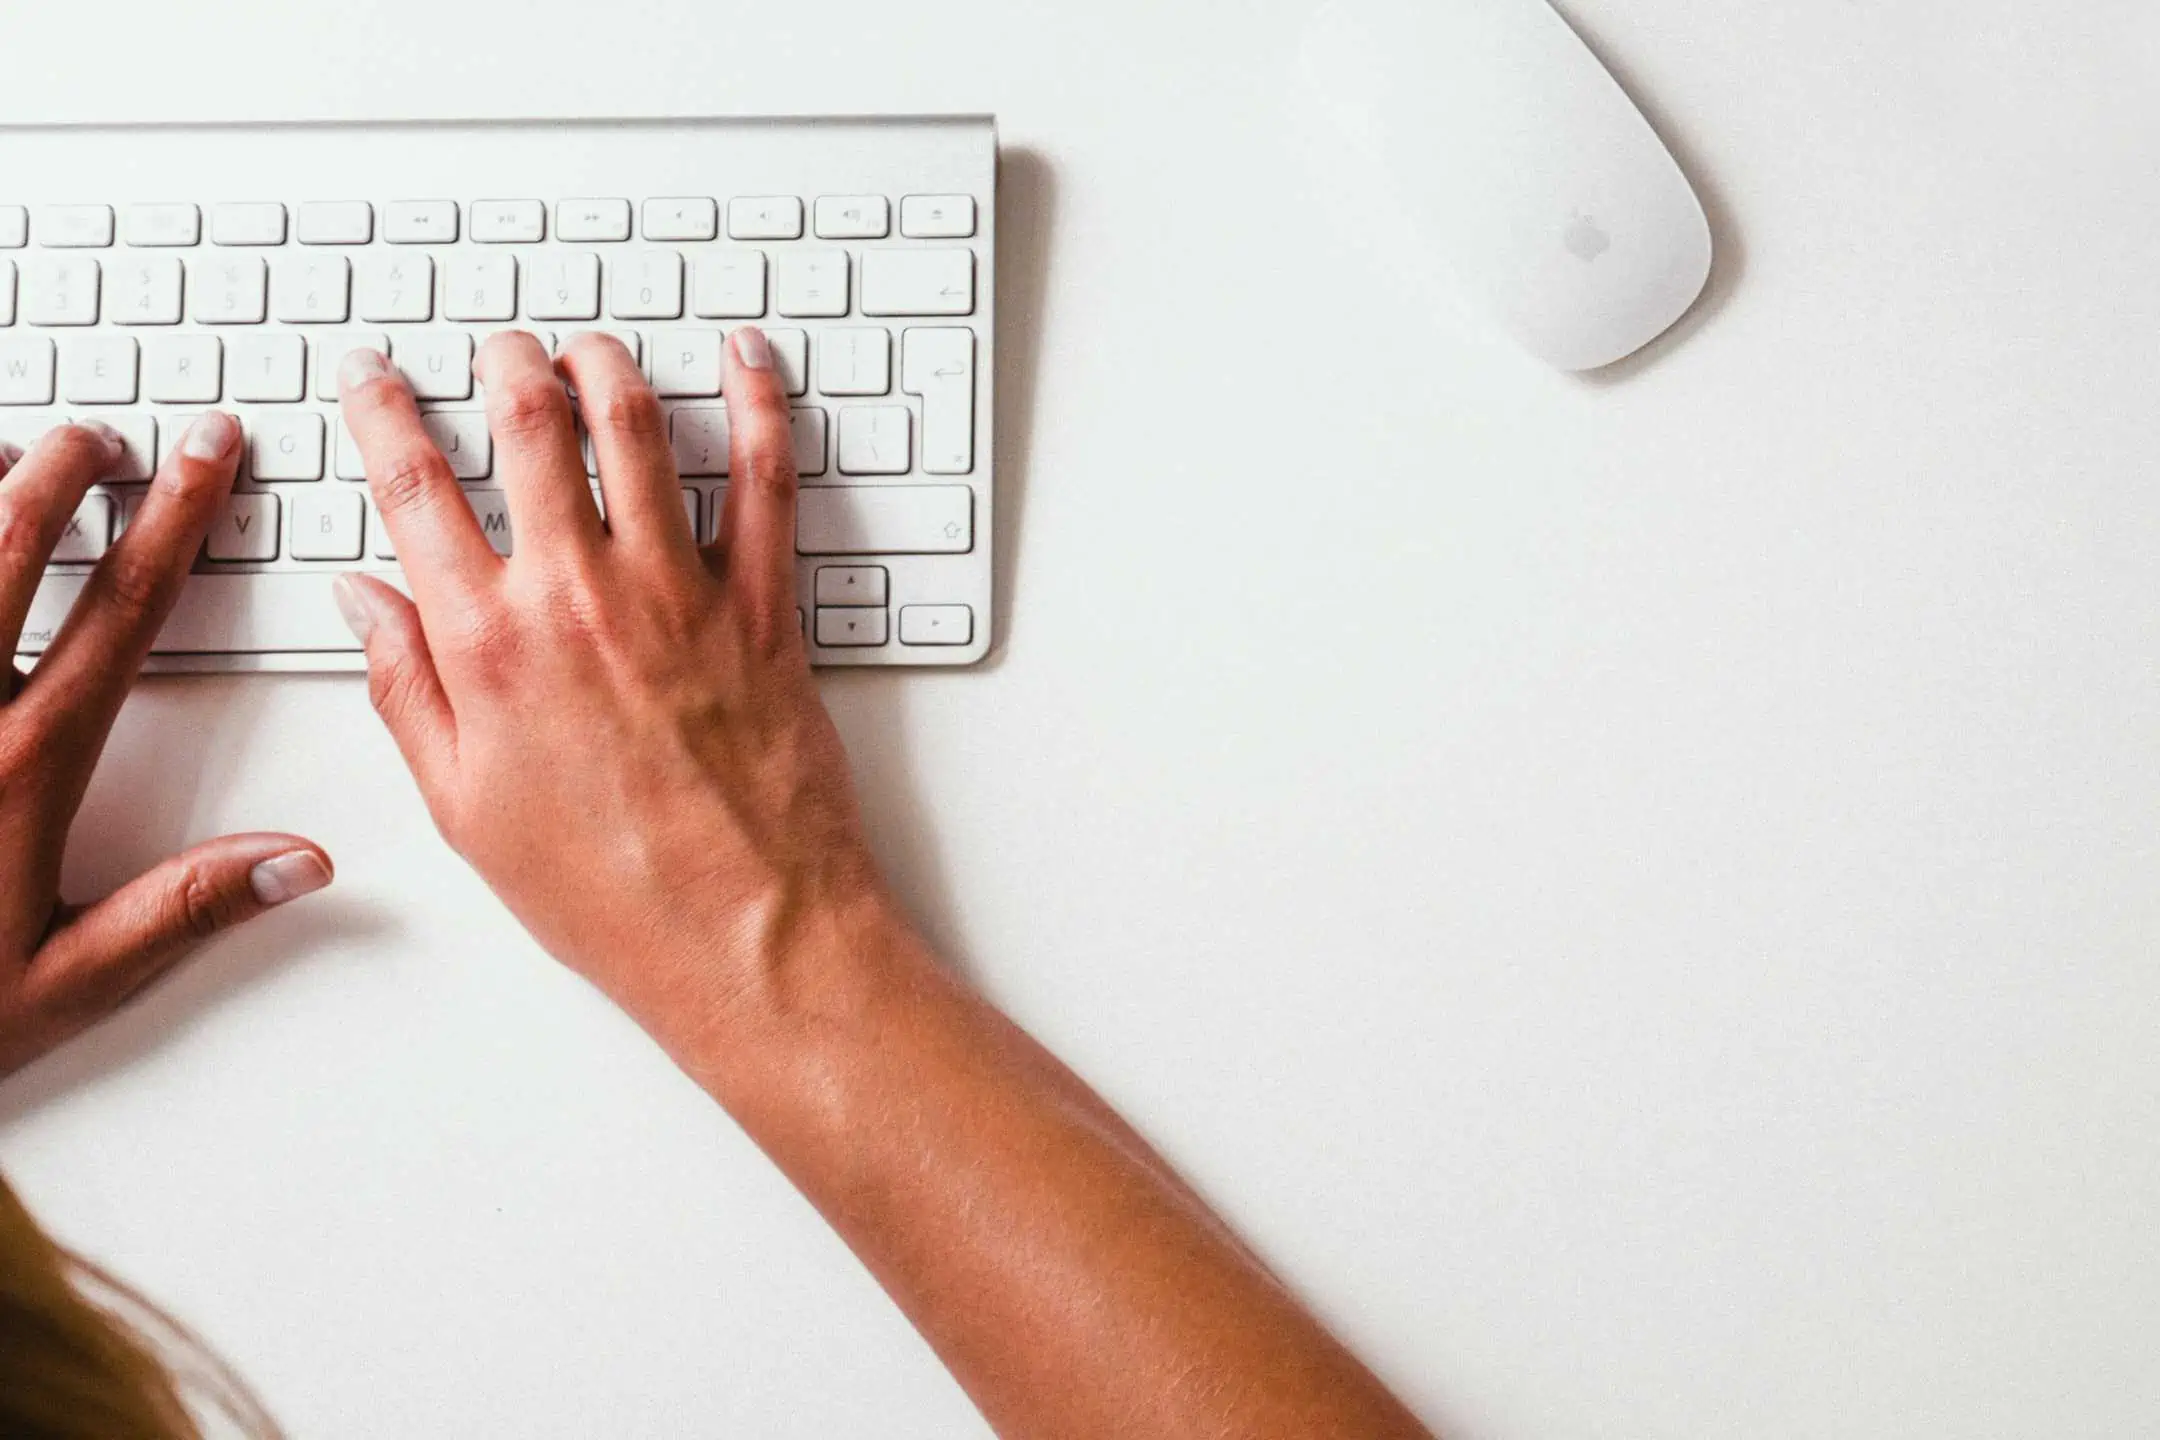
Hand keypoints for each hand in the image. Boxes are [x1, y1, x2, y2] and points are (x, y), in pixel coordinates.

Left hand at [0, 416, 331, 1079]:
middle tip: (98, 434)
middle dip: (61, 471)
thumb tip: (303, 861)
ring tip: (7, 453)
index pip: (122, 609)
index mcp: (21, 764)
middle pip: (8, 545)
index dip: (174, 519)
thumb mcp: (62, 980)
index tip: (204, 457)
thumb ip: (183, 909)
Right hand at [333, 329, 882, 1062]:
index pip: (414, 488)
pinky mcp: (767, 607)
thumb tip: (363, 599)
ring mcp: (681, 592)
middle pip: (530, 427)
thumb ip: (406, 690)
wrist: (748, 934)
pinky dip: (759, 404)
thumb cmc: (610, 891)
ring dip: (607, 365)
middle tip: (497, 346)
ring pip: (637, 428)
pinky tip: (747, 358)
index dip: (381, 412)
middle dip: (505, 364)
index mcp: (489, 645)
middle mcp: (580, 597)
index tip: (371, 374)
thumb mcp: (465, 807)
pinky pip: (767, 478)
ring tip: (589, 347)